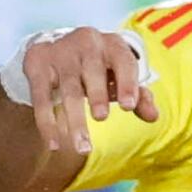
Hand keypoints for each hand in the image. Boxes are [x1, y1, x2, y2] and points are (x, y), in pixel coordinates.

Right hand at [12, 24, 157, 163]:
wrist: (56, 46)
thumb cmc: (99, 68)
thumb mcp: (119, 76)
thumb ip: (138, 96)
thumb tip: (154, 116)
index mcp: (112, 45)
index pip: (123, 61)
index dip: (127, 83)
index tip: (129, 107)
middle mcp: (87, 43)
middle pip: (93, 71)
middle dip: (98, 95)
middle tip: (101, 118)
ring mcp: (60, 52)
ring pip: (68, 89)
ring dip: (75, 120)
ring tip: (83, 148)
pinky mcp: (38, 64)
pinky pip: (41, 97)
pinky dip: (47, 122)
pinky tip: (54, 144)